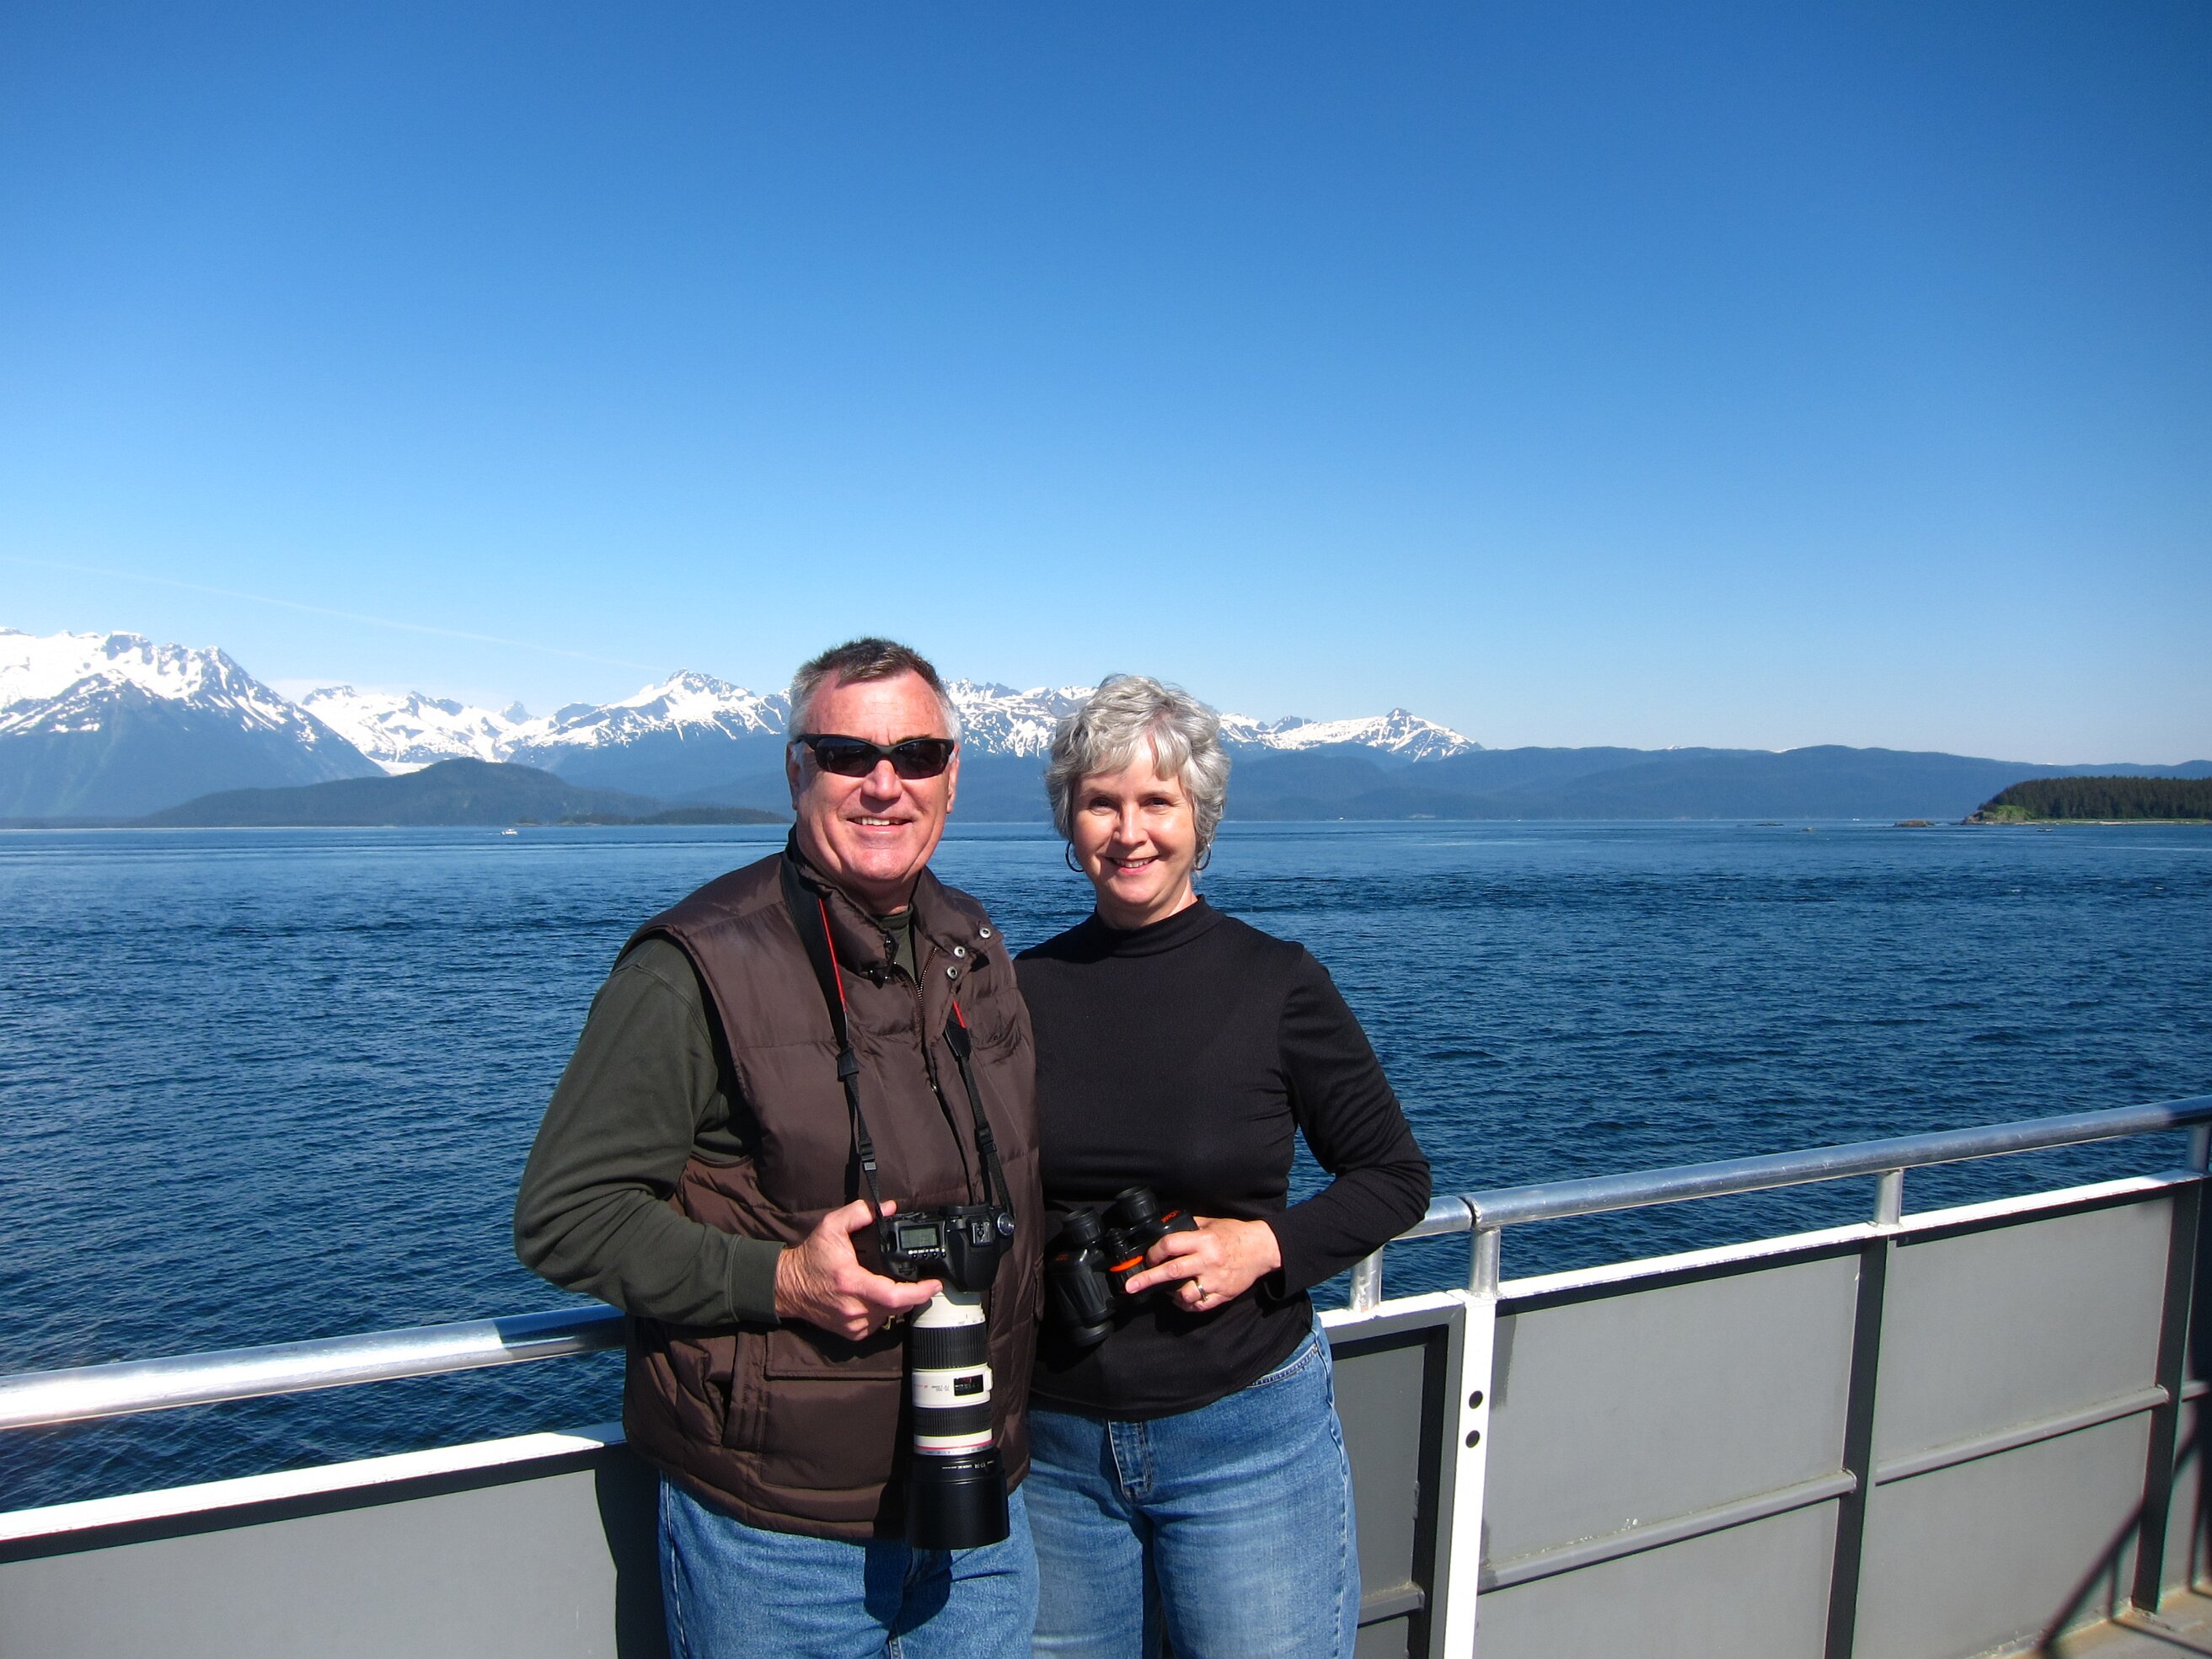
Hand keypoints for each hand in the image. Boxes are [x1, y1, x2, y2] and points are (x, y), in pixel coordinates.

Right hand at [775, 1198, 941, 1339]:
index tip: (935, 1284)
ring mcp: (853, 1324)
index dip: (920, 1292)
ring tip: (899, 1286)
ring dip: (898, 1302)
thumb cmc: (810, 1258)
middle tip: (922, 1281)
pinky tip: (879, 1297)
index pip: (895, 1296)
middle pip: (898, 1307)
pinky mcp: (851, 1333)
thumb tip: (888, 1208)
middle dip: (914, 1294)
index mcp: (852, 1282)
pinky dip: (884, 1311)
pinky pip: (878, 1324)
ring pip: (890, 1316)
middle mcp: (854, 1308)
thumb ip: (860, 1213)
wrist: (787, 1287)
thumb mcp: (831, 1227)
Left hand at [1120, 1216, 1281, 1313]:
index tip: (1147, 1258)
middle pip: (1172, 1272)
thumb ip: (1189, 1226)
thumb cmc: (1235, 1234)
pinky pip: (1200, 1305)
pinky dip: (1187, 1304)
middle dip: (1147, 1279)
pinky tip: (1182, 1298)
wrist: (1262, 1249)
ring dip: (1171, 1294)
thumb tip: (1165, 1227)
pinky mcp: (1223, 1295)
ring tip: (1166, 1291)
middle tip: (1130, 1286)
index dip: (1154, 1252)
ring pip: (1185, 1293)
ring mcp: (1215, 1280)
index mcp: (1204, 1240)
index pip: (1171, 1245)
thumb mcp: (1211, 1223)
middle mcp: (1208, 1261)